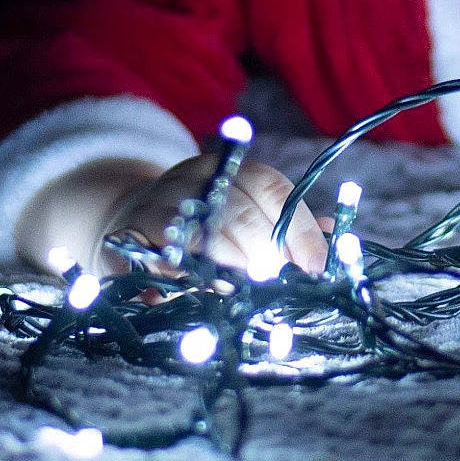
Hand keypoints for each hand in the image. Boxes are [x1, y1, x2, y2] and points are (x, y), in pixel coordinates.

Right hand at [101, 153, 331, 279]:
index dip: (299, 227)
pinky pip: (160, 259)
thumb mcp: (242, 211)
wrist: (126, 218)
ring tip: (244, 289)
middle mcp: (195, 179)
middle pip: (239, 213)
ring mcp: (159, 205)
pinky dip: (184, 278)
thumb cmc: (201, 222)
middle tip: (277, 282)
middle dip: (265, 252)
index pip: (272, 189)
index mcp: (230, 169)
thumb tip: (334, 240)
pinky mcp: (127, 236)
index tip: (317, 265)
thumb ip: (284, 225)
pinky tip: (200, 291)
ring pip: (200, 235)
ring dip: (228, 267)